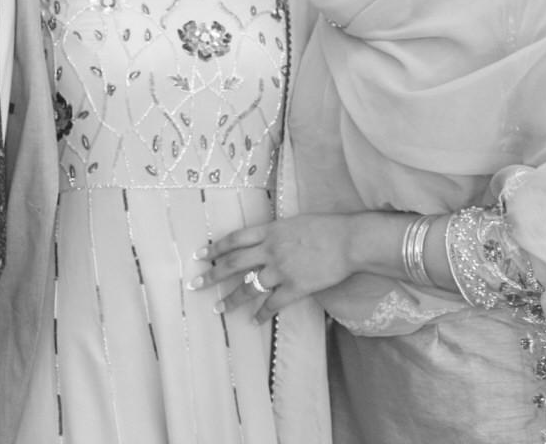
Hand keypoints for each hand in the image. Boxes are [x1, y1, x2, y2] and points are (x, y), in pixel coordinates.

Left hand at [194, 213, 356, 322]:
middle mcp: (270, 250)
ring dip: (231, 300)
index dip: (215, 248)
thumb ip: (276, 232)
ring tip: (218, 308)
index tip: (200, 255)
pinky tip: (253, 322)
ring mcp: (281, 270)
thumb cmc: (327, 227)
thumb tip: (263, 240)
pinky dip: (261, 315)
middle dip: (211, 275)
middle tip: (195, 285)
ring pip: (248, 288)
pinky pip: (272, 304)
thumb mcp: (295, 222)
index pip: (234, 239)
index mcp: (270, 231)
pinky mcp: (295, 287)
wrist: (349, 240)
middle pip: (233, 264)